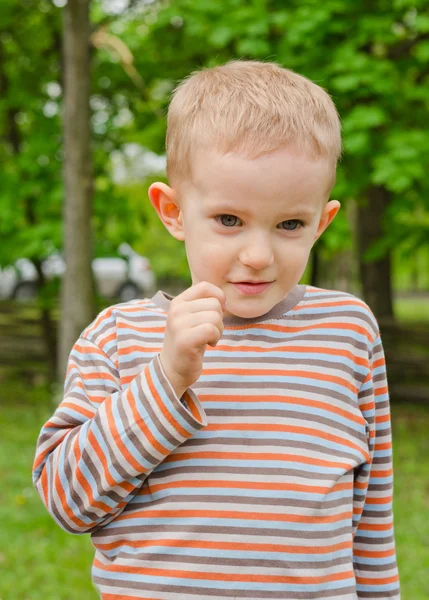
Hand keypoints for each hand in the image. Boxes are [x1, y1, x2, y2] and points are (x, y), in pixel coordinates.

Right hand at [159, 281, 225, 398]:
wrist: (173, 368)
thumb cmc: (189, 341)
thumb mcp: (192, 317)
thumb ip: (204, 303)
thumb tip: (224, 299)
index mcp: (178, 301)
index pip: (206, 287)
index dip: (218, 298)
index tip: (216, 313)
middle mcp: (176, 310)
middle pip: (214, 304)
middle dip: (219, 319)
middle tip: (209, 332)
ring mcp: (178, 324)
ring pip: (215, 317)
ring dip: (218, 330)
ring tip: (208, 338)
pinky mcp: (184, 340)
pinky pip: (211, 330)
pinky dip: (215, 338)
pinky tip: (208, 344)